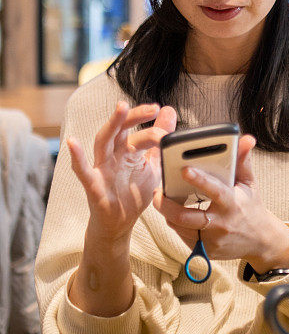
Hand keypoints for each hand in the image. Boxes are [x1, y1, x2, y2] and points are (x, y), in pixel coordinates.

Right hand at [67, 101, 176, 242]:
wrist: (120, 225)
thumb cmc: (132, 193)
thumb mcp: (153, 165)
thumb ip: (158, 140)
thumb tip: (169, 113)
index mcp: (126, 150)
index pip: (134, 128)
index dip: (145, 117)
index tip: (161, 110)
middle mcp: (113, 155)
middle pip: (119, 130)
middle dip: (134, 116)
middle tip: (152, 108)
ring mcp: (101, 169)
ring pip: (103, 142)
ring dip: (112, 124)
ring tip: (121, 108)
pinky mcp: (93, 186)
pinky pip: (82, 170)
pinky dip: (77, 157)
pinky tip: (72, 143)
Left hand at [153, 134, 288, 272]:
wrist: (260, 240)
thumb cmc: (251, 206)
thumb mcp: (249, 183)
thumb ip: (243, 161)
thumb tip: (246, 139)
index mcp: (232, 204)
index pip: (214, 191)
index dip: (199, 180)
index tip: (184, 168)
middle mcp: (221, 224)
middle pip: (186, 217)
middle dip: (166, 205)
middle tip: (156, 192)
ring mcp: (212, 240)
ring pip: (180, 227)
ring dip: (168, 214)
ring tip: (162, 200)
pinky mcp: (205, 251)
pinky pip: (184, 236)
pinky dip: (176, 224)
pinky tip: (174, 214)